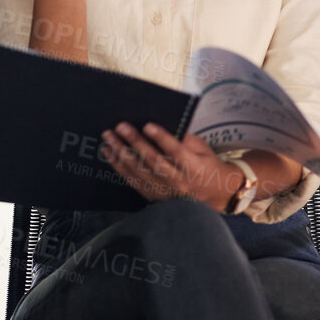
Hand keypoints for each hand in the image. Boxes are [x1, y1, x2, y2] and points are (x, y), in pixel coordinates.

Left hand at [101, 123, 235, 209]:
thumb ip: (184, 139)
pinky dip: (119, 167)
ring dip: (121, 154)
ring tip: (109, 138)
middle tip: (120, 127)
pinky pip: (132, 180)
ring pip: (139, 171)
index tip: (148, 126)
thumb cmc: (206, 165)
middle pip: (153, 161)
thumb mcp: (202, 149)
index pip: (176, 152)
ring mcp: (163, 190)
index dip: (162, 139)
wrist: (211, 194)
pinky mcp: (152, 195)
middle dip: (135, 142)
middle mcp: (177, 181)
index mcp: (193, 167)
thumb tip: (161, 124)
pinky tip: (110, 154)